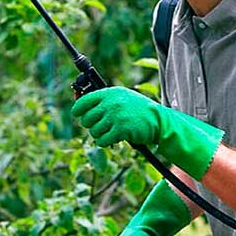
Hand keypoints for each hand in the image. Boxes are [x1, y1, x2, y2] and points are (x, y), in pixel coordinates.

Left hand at [72, 87, 224, 180]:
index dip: (78, 110)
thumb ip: (104, 101)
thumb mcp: (121, 98)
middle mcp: (110, 103)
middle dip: (91, 125)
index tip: (78, 115)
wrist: (158, 120)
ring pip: (93, 131)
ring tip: (110, 132)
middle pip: (86, 119)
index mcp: (109, 93)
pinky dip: (105, 142)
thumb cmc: (138, 109)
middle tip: (101, 127)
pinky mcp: (120, 129)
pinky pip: (102, 140)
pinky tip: (113, 139)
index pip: (83, 101)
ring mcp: (115, 116)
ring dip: (100, 135)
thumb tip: (81, 109)